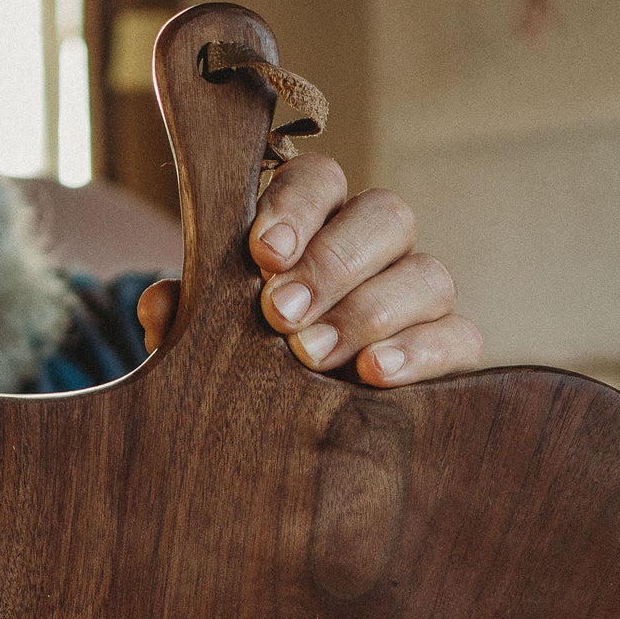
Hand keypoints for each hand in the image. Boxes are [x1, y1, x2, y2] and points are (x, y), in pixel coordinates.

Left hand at [136, 154, 482, 384]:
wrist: (281, 438)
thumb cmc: (243, 369)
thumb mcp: (205, 345)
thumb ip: (186, 320)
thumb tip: (160, 304)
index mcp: (316, 222)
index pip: (321, 180)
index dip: (296, 207)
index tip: (262, 253)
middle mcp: (376, 248)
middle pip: (386, 215)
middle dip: (333, 263)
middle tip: (281, 314)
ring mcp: (419, 295)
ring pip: (427, 273)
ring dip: (369, 312)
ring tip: (312, 355)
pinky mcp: (449, 348)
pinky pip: (458, 336)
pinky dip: (421, 352)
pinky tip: (373, 375)